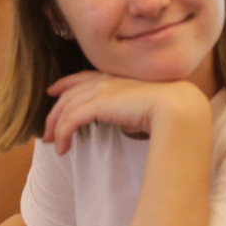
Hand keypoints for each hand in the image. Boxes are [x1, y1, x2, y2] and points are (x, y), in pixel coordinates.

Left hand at [41, 70, 208, 155]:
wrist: (179, 108)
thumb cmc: (172, 110)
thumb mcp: (145, 106)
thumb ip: (132, 108)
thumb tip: (127, 121)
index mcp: (118, 77)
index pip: (83, 77)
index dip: (65, 83)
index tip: (53, 91)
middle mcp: (106, 80)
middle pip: (69, 94)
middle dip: (55, 112)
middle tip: (47, 131)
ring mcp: (102, 90)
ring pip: (67, 107)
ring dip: (56, 127)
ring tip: (52, 144)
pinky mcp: (99, 104)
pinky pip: (71, 119)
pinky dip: (63, 133)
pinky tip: (62, 148)